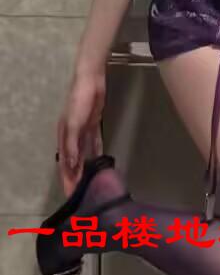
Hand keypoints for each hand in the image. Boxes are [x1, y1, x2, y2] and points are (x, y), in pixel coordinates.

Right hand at [56, 69, 105, 195]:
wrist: (91, 80)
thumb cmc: (79, 101)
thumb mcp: (73, 123)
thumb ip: (72, 144)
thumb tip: (71, 165)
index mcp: (63, 136)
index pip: (64, 163)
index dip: (67, 178)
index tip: (70, 194)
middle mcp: (71, 135)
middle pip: (73, 161)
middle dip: (75, 176)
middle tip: (80, 193)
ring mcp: (83, 130)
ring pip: (83, 153)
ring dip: (85, 166)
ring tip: (90, 181)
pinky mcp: (93, 124)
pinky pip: (94, 142)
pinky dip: (96, 152)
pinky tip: (100, 161)